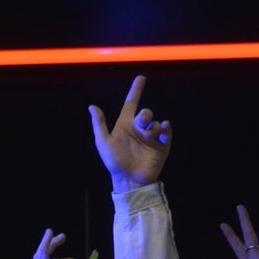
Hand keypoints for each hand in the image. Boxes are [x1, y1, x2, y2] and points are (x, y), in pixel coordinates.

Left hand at [88, 75, 171, 190]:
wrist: (129, 180)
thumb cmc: (114, 162)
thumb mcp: (103, 142)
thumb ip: (99, 124)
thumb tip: (91, 106)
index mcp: (125, 125)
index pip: (131, 103)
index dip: (136, 90)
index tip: (141, 78)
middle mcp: (139, 129)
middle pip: (145, 112)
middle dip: (145, 114)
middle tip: (141, 121)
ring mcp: (151, 137)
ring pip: (155, 122)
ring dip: (151, 127)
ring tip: (147, 137)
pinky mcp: (162, 145)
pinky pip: (166, 131)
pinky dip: (165, 128)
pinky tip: (163, 128)